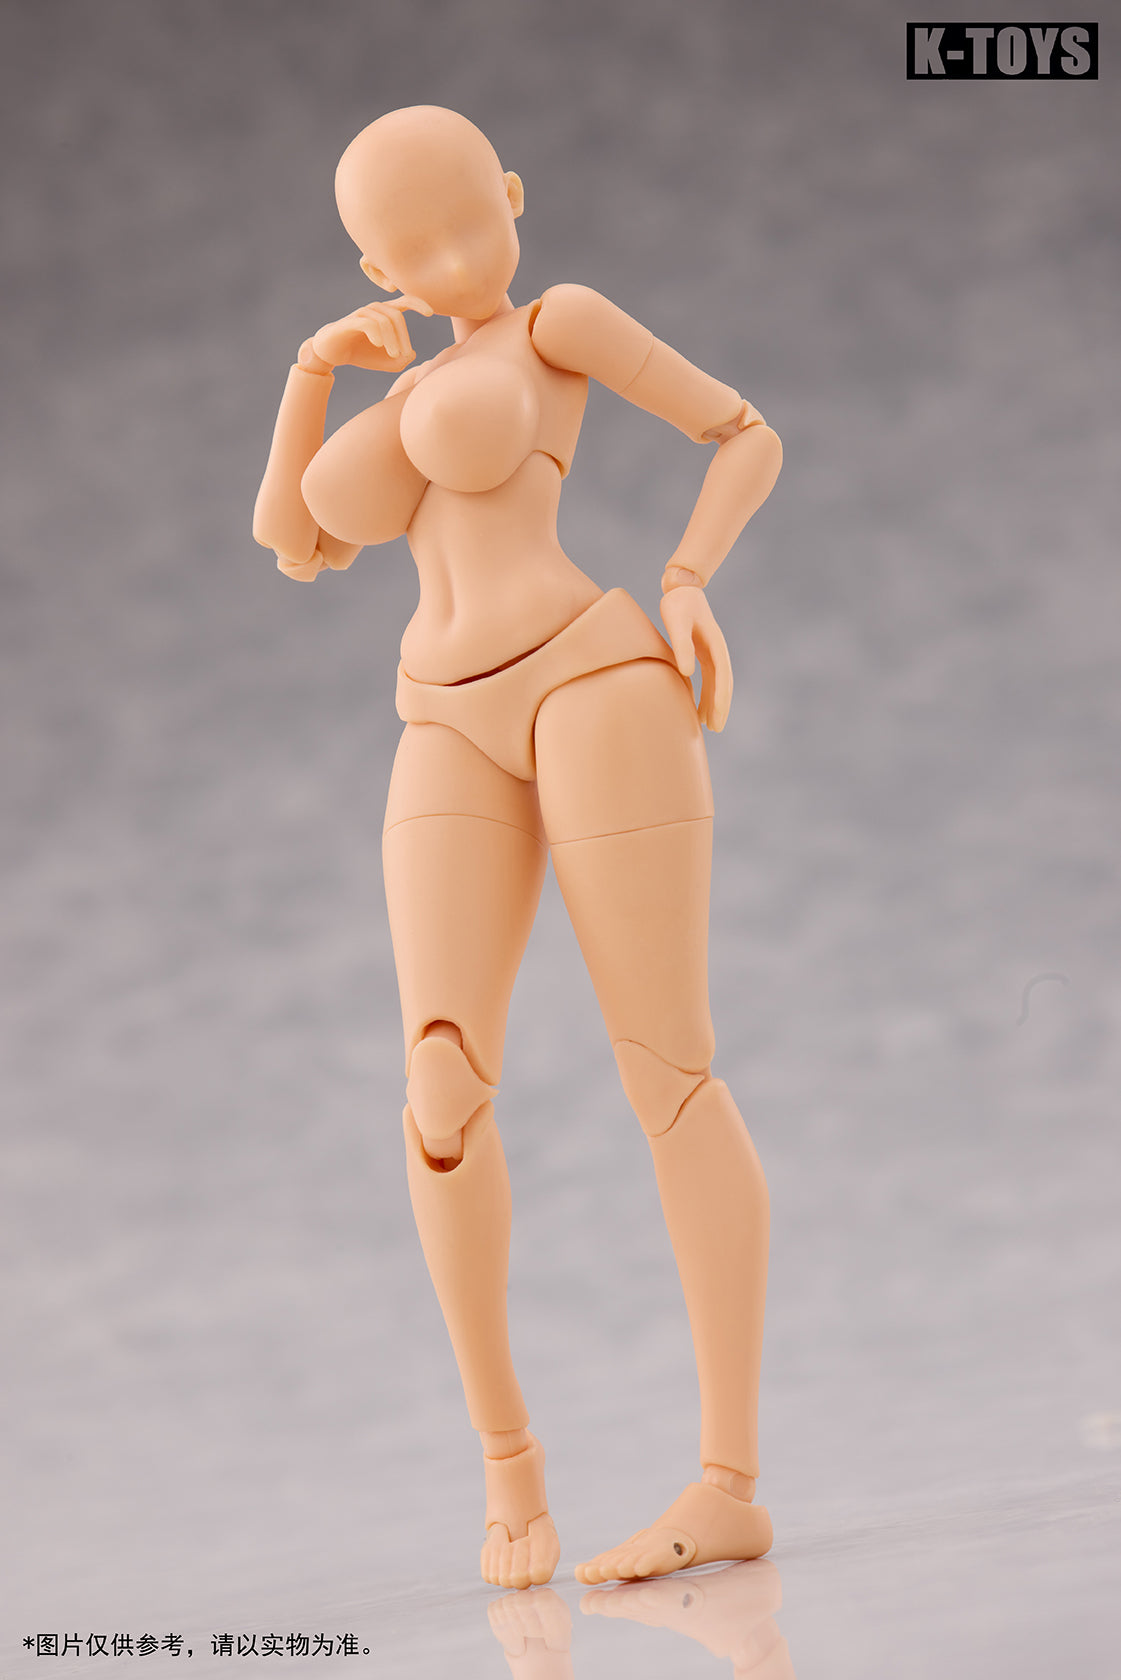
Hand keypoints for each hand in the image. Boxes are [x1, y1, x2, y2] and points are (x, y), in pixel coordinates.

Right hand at [307, 294, 432, 372]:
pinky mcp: (350, 322)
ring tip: (393, 355)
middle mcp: (375, 310)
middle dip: (404, 337)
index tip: (431, 313)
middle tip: (403, 355)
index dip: (418, 303)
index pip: (405, 302)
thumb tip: (412, 353)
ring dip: (392, 340)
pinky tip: (379, 345)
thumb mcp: (385, 362)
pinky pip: (368, 323)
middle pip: (397, 316)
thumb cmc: (361, 353)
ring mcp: (362, 314)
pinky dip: (377, 334)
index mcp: (385, 314)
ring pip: (385, 321)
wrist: (331, 353)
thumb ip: (401, 360)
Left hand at [659, 585, 732, 731]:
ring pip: (716, 683)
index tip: (717, 720)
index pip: (722, 679)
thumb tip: (687, 672)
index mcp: (715, 646)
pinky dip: (706, 693)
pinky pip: (708, 677)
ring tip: (707, 724)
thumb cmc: (678, 605)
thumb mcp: (677, 623)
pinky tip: (698, 705)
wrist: (681, 588)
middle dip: (721, 707)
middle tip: (715, 729)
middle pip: (723, 684)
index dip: (721, 701)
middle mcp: (717, 651)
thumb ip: (682, 646)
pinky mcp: (702, 652)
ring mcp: (711, 652)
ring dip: (714, 703)